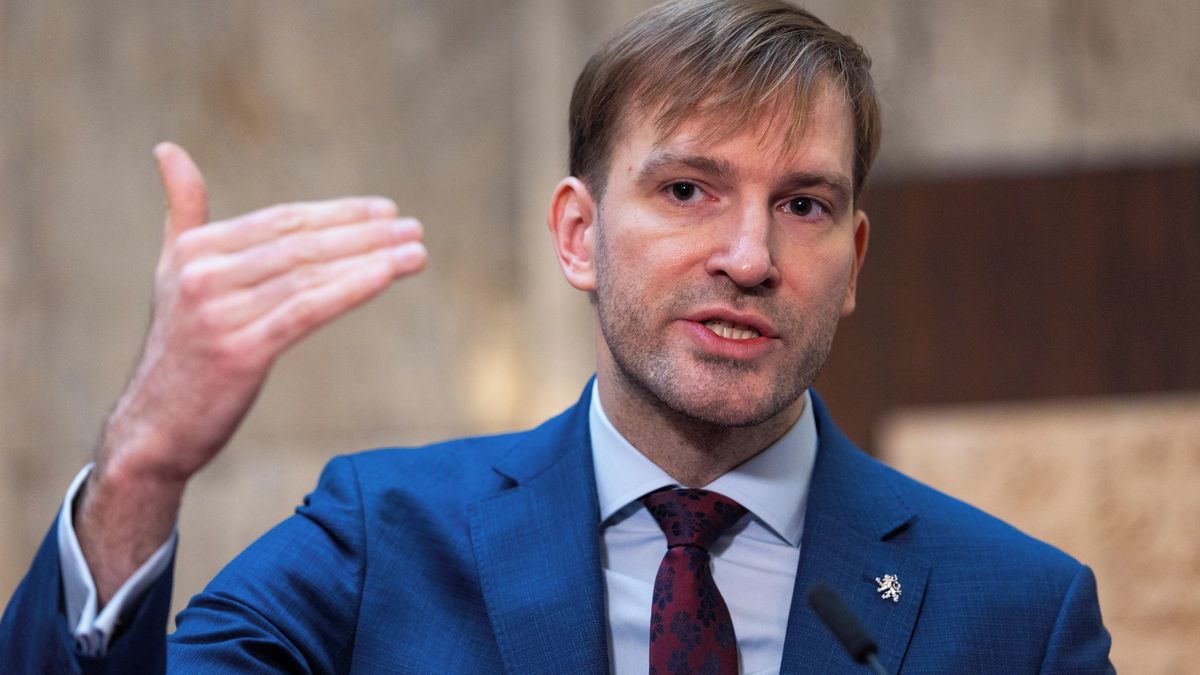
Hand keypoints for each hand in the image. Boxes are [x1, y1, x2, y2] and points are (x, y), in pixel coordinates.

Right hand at [76, 143, 426, 602]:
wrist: (155, 427)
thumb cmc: (179, 348)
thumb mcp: (173, 272)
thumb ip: (184, 212)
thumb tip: (168, 149)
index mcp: (196, 249)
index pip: (284, 221)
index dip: (339, 213)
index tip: (387, 211)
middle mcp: (205, 275)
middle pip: (303, 244)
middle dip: (365, 234)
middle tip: (414, 229)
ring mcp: (221, 313)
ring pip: (311, 275)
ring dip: (371, 259)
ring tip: (416, 253)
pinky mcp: (240, 351)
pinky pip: (307, 311)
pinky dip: (351, 288)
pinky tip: (387, 275)